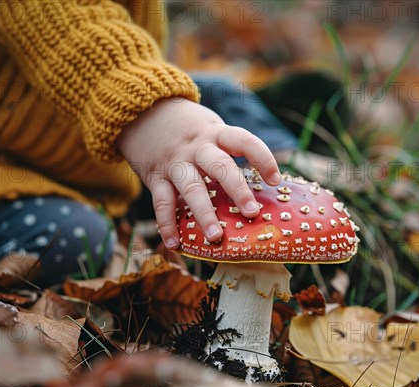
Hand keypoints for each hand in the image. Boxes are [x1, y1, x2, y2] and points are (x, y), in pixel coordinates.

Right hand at [117, 98, 280, 248]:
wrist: (143, 111)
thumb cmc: (189, 128)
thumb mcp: (211, 128)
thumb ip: (229, 150)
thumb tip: (262, 185)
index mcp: (216, 134)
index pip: (244, 141)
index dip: (262, 158)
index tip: (275, 180)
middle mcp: (196, 147)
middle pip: (219, 166)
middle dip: (237, 190)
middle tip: (252, 212)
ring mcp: (175, 162)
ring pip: (191, 188)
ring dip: (204, 213)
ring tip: (216, 237)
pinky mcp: (155, 176)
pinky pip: (161, 202)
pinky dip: (167, 224)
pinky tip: (174, 243)